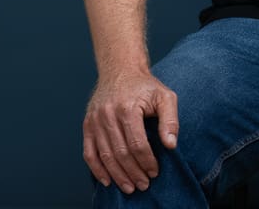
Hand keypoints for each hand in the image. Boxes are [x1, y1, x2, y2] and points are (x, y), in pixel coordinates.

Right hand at [82, 71, 178, 193]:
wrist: (120, 70)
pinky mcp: (87, 124)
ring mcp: (95, 120)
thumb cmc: (145, 86)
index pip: (137, 144)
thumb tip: (170, 144)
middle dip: (133, 173)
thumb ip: (170, 119)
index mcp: (127, 108)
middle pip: (121, 153)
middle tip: (143, 185)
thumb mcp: (164, 96)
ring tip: (130, 187)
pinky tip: (107, 180)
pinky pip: (89, 152)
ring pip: (105, 156)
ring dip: (118, 175)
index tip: (154, 172)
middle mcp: (108, 114)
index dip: (146, 161)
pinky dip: (97, 169)